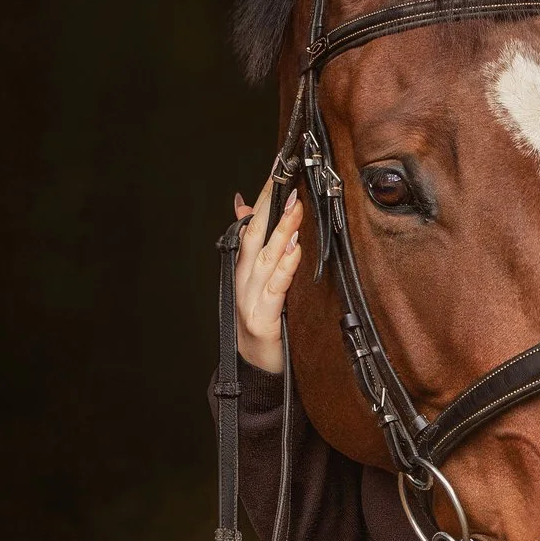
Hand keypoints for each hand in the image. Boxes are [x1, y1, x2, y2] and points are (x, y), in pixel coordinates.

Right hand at [232, 181, 303, 372]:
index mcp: (244, 266)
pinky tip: (295, 250)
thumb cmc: (263, 320)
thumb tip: (245, 204)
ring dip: (281, 231)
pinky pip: (276, 288)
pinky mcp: (262, 318)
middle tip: (287, 183)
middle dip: (271, 208)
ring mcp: (251, 298)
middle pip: (256, 236)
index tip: (278, 175)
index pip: (253, 225)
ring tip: (296, 209)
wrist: (256, 366)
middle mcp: (244, 278)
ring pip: (266, 258)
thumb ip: (256, 243)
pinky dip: (285, 267)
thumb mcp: (258, 279)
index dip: (263, 199)